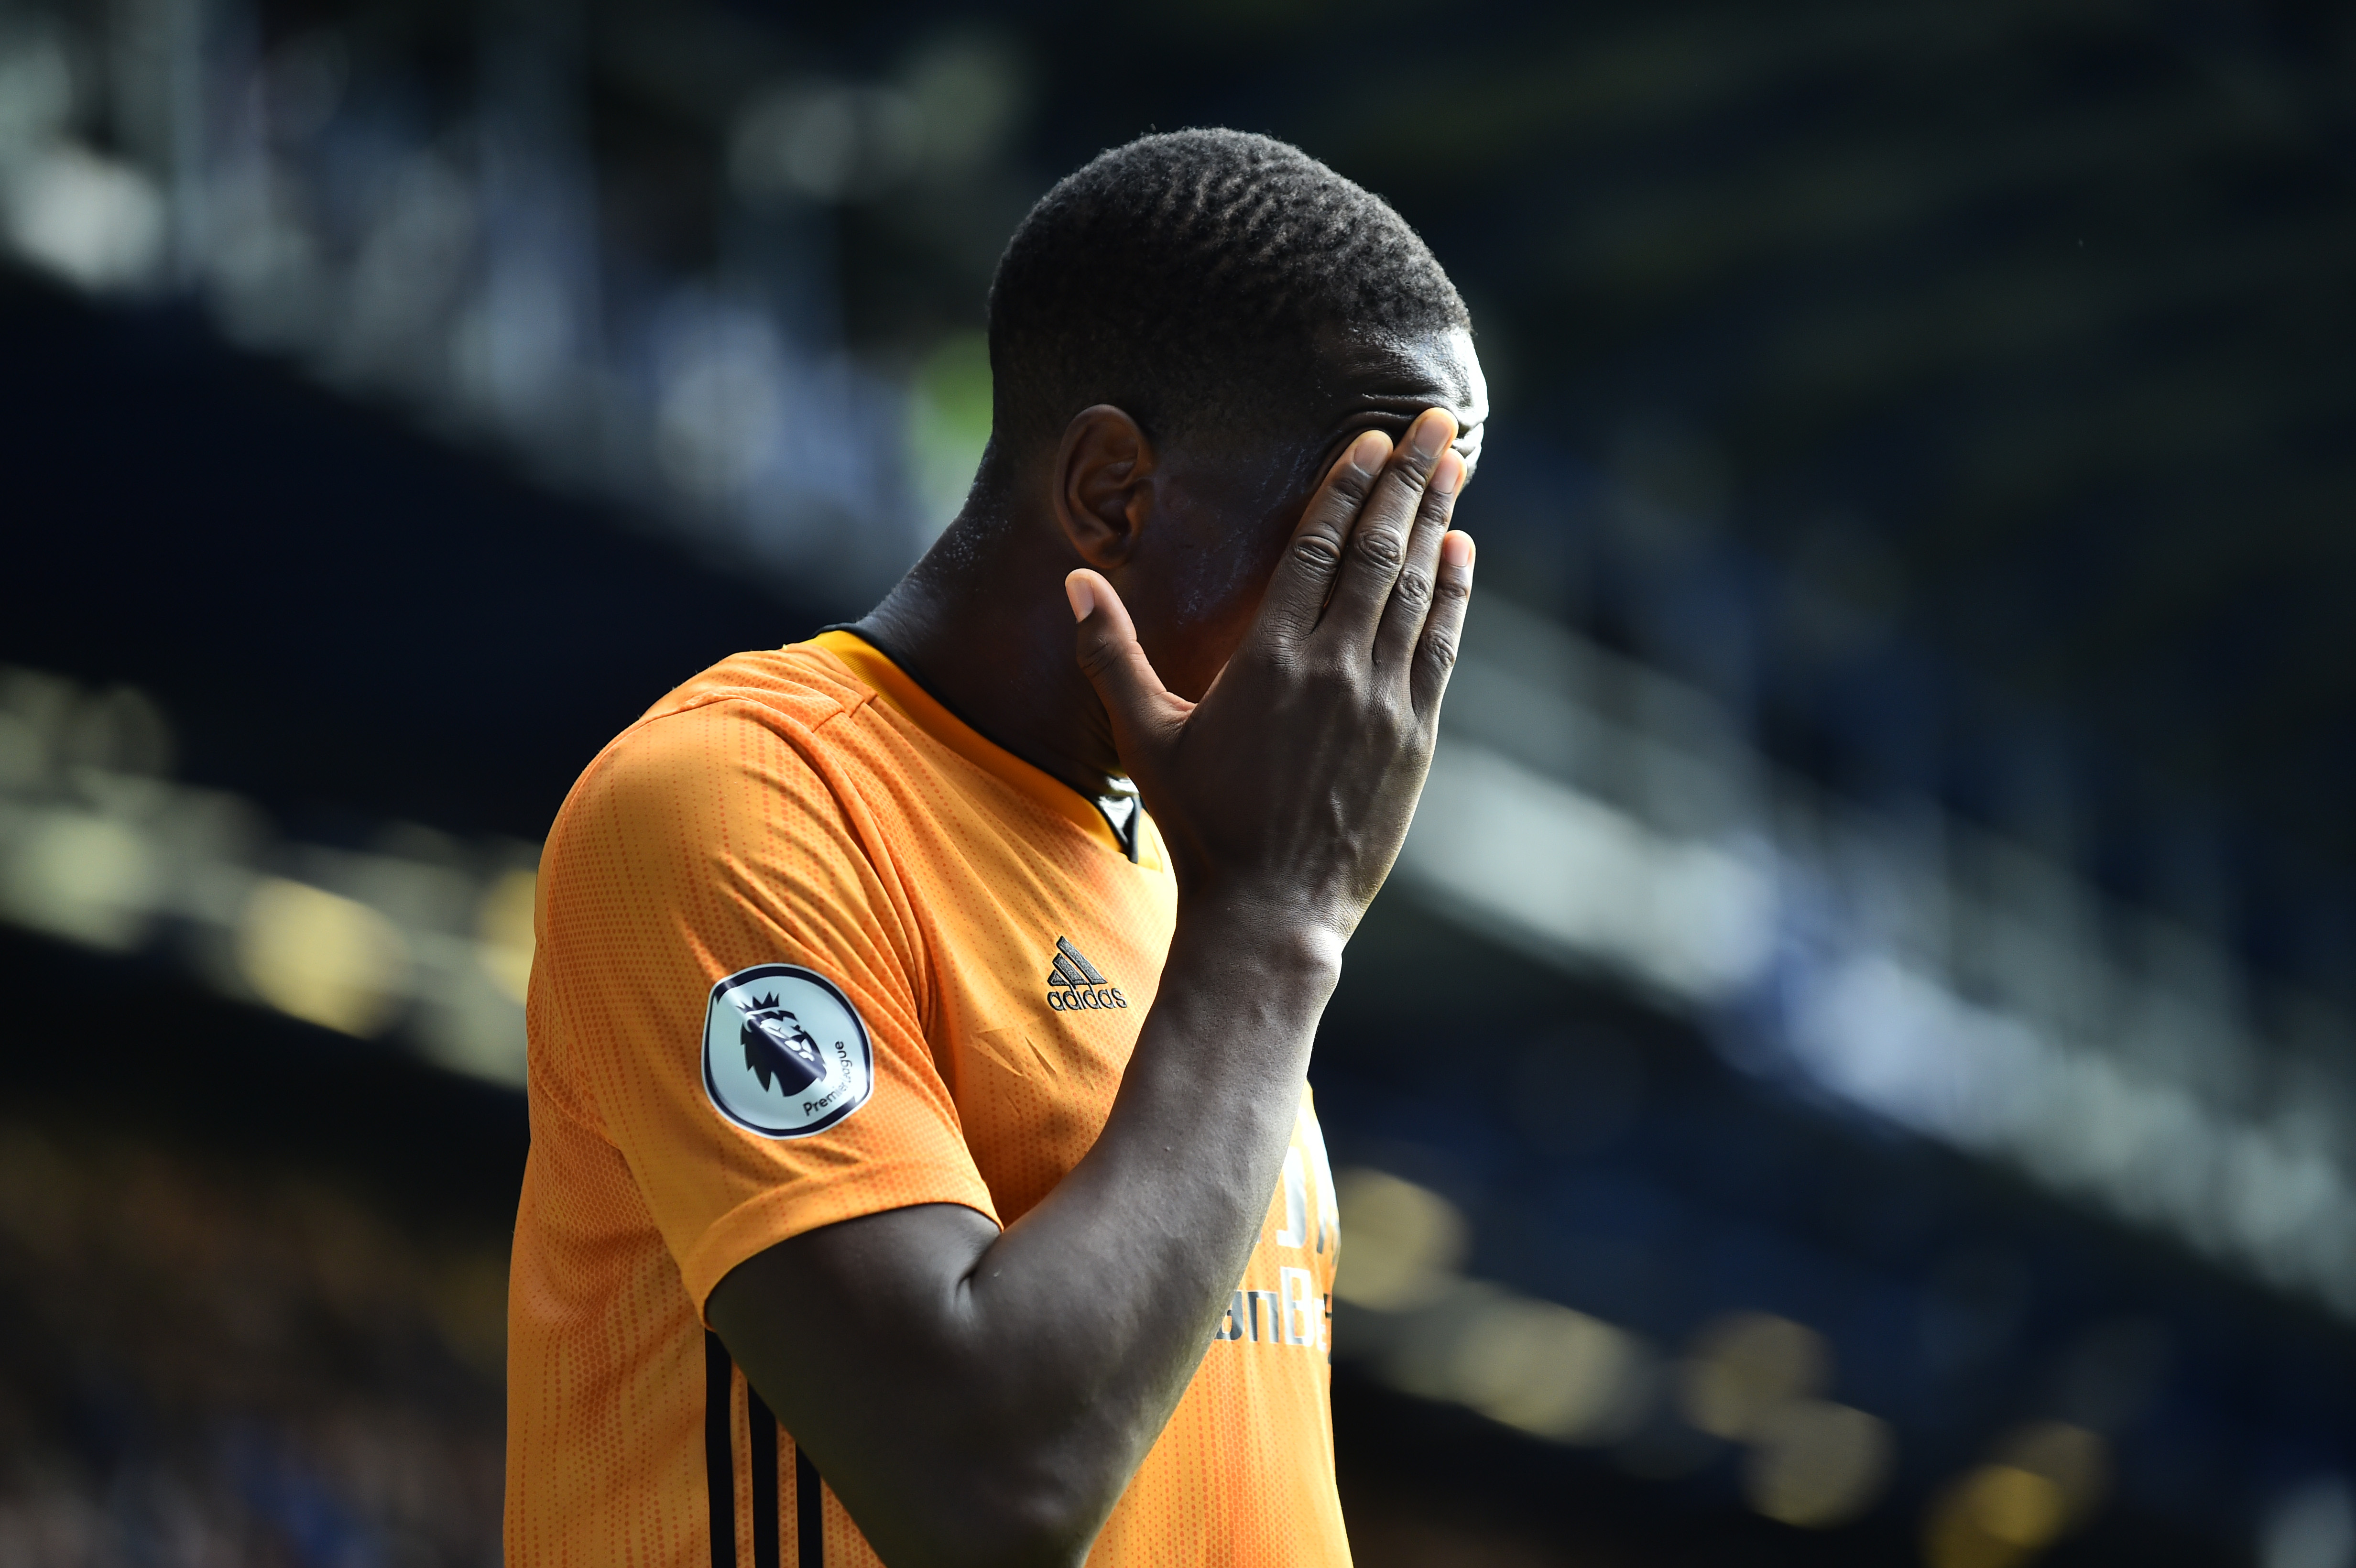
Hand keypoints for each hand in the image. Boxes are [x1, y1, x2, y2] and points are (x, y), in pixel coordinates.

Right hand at [1066, 407, 1473, 941]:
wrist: (1270, 913)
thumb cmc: (1200, 827)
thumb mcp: (1144, 737)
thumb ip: (1110, 652)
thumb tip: (1074, 581)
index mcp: (1268, 659)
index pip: (1316, 548)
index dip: (1348, 487)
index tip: (1373, 440)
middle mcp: (1332, 668)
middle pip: (1379, 552)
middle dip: (1411, 481)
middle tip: (1438, 423)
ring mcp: (1380, 702)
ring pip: (1417, 590)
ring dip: (1439, 523)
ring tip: (1457, 467)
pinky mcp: (1412, 737)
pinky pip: (1438, 647)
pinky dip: (1452, 595)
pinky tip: (1462, 554)